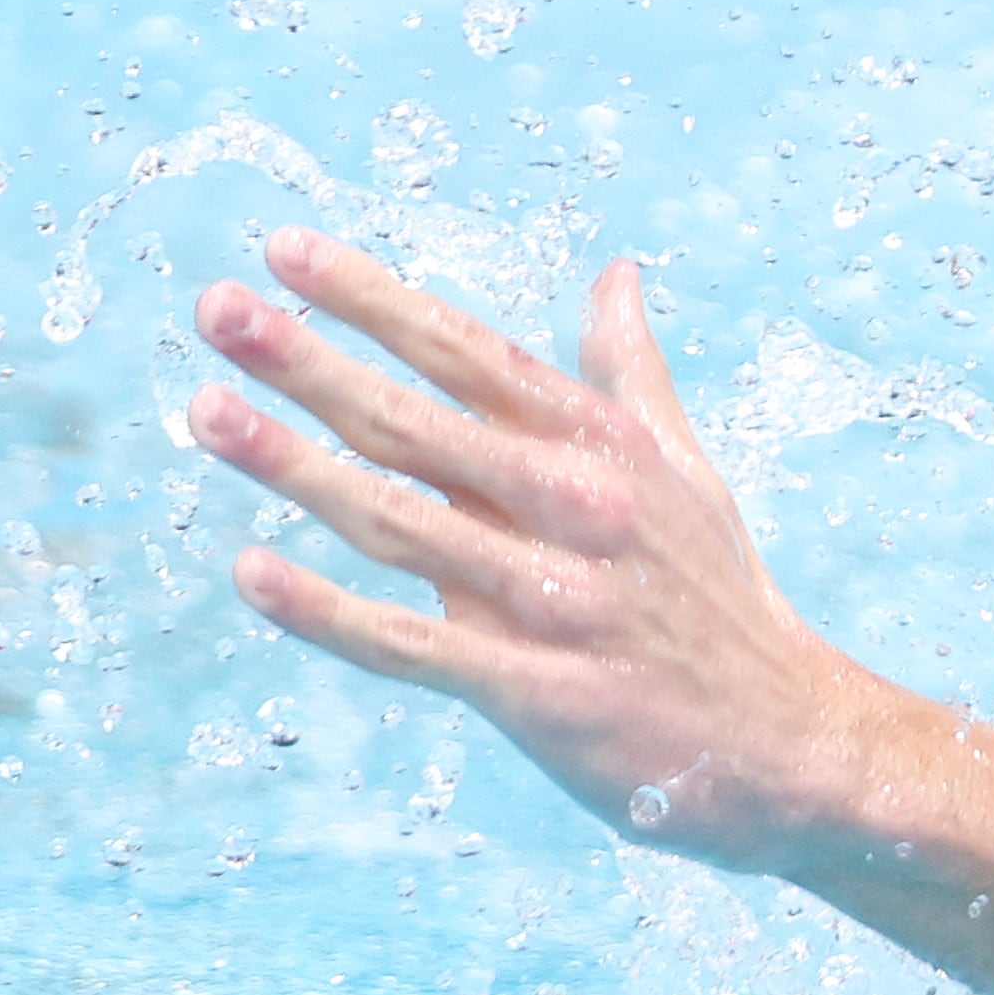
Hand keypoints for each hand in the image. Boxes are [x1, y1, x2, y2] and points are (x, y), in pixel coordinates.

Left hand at [187, 229, 873, 865]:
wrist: (788, 742)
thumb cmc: (721, 600)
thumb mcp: (689, 471)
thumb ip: (631, 373)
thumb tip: (615, 272)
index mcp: (603, 447)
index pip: (470, 353)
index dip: (375, 300)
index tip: (286, 252)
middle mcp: (575, 507)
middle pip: (417, 422)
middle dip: (309, 361)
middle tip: (215, 310)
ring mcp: (552, 600)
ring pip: (399, 520)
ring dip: (295, 466)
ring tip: (205, 412)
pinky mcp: (533, 690)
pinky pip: (410, 645)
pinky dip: (328, 612)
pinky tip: (252, 573)